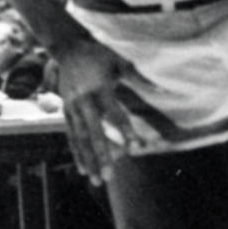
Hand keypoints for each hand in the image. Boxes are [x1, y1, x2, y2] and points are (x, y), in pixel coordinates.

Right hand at [54, 36, 140, 183]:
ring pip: (80, 139)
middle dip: (101, 156)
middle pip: (93, 133)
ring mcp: (71, 108)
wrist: (68, 48)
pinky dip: (77, 153)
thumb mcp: (119, 61)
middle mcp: (83, 101)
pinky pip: (71, 136)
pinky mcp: (65, 112)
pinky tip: (84, 169)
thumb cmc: (98, 55)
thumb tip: (163, 88)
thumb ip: (138, 76)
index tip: (137, 148)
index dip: (126, 132)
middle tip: (109, 176)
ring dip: (88, 160)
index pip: (114, 114)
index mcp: (99, 88)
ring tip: (97, 180)